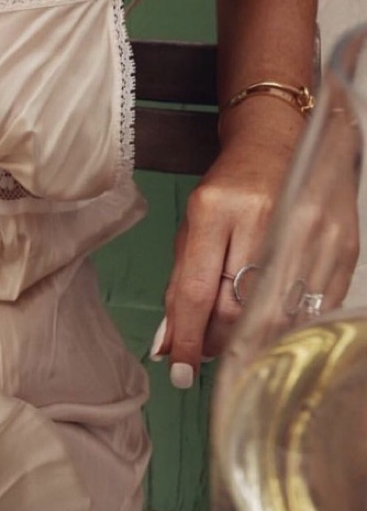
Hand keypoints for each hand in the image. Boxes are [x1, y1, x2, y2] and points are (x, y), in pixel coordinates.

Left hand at [149, 134, 294, 386]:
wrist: (281, 141)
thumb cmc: (230, 186)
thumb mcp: (193, 224)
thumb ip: (181, 283)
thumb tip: (167, 344)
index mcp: (217, 209)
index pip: (198, 291)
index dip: (187, 338)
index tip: (177, 369)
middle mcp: (264, 219)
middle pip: (238, 309)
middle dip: (217, 342)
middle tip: (206, 351)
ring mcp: (309, 231)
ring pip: (278, 315)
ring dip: (251, 341)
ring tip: (234, 341)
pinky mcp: (342, 245)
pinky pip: (314, 307)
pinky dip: (288, 327)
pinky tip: (271, 326)